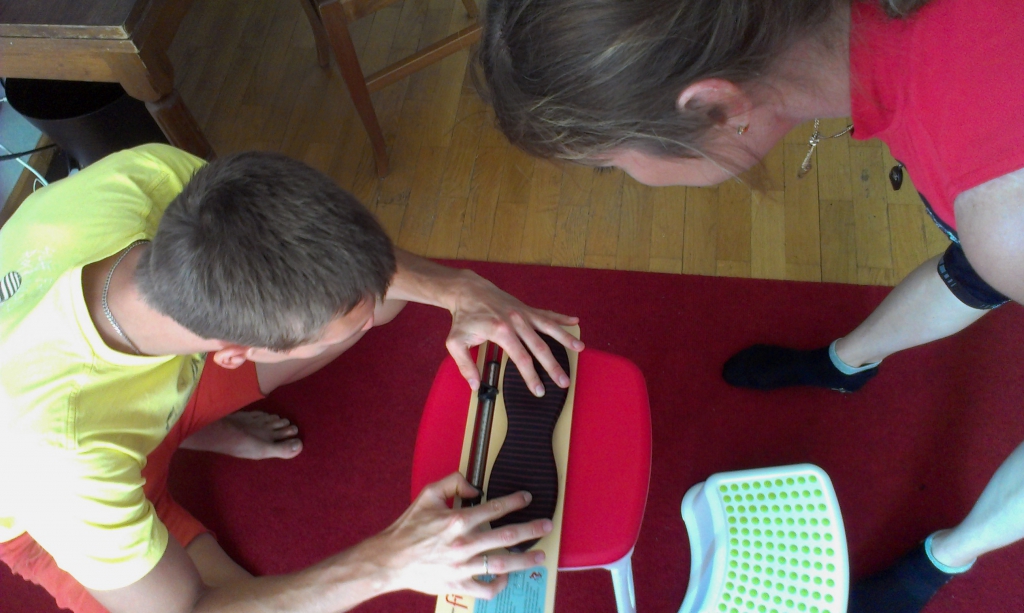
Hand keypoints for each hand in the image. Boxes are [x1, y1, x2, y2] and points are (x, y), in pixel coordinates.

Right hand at [369, 473, 552, 598]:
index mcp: (457, 520)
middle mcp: (463, 543)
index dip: (514, 501)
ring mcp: (462, 566)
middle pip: (506, 536)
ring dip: (524, 560)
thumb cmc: (409, 527)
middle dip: (530, 530)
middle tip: (547, 526)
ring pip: (502, 564)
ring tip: (540, 556)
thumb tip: (475, 486)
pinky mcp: (457, 585)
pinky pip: (485, 588)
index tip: (526, 499)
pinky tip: (507, 578)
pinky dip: (499, 585)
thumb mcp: (428, 495)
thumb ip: (453, 481)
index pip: (494, 508)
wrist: (390, 559)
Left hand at [445, 270, 584, 395]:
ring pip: (549, 327)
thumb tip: (474, 385)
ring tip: (580, 348)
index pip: (521, 358)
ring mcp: (523, 314)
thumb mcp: (455, 342)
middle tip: (564, 382)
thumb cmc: (463, 317)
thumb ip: (465, 365)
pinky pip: (546, 314)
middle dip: (553, 366)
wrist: (468, 290)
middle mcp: (516, 321)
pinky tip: (575, 321)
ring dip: (565, 338)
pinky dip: (561, 317)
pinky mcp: (526, 309)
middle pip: (539, 347)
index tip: (539, 390)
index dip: (531, 376)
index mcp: (500, 331)